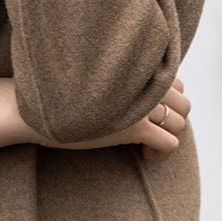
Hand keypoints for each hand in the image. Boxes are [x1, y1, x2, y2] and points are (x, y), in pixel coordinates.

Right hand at [36, 78, 191, 161]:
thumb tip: (136, 91)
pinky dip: (162, 153)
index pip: (175, 80)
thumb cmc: (60, 94)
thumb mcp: (97, 77)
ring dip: (167, 135)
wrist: (38, 106)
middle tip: (148, 129)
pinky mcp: (137, 127)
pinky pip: (171, 144)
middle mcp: (144, 80)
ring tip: (144, 144)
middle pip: (183, 101)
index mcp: (136, 65)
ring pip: (181, 123)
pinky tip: (142, 154)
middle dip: (171, 118)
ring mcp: (143, 103)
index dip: (166, 100)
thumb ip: (122, 77)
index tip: (146, 113)